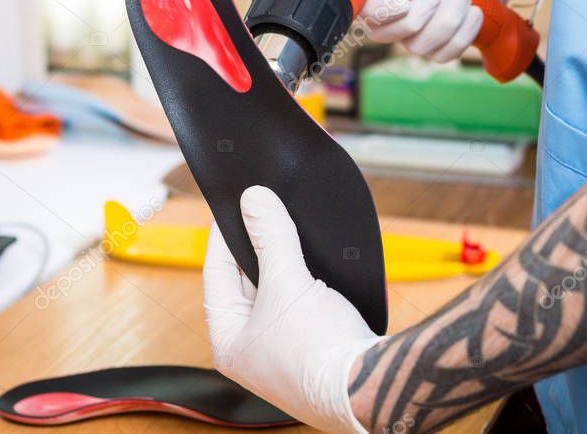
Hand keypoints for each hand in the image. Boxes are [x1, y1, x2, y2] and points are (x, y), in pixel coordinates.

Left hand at [203, 186, 381, 432]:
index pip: (217, 275)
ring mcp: (284, 352)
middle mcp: (253, 350)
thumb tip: (253, 199)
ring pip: (279, 292)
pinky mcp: (314, 349)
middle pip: (248, 283)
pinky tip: (318, 262)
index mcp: (229, 341)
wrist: (369, 387)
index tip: (237, 207)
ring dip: (287, 264)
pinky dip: (309, 281)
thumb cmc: (318, 351)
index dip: (225, 237)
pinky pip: (304, 304)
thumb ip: (270, 237)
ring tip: (292, 232)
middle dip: (261, 248)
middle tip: (268, 213)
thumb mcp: (287, 282)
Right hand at [362, 0, 553, 61]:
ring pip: (418, 46)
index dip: (380, 11)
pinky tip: (475, 11)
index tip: (405, 1)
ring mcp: (419, 21)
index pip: (363, 6)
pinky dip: (462, 37)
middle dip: (419, 17)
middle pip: (385, 34)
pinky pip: (443, 54)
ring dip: (447, 22)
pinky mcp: (445, 35)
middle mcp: (393, 0)